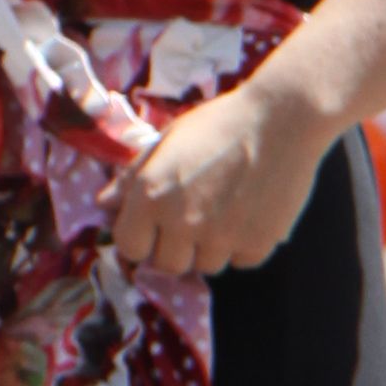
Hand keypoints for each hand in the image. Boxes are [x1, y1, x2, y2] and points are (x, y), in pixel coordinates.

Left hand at [108, 73, 332, 279]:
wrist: (281, 120)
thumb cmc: (218, 123)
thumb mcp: (167, 141)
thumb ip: (133, 177)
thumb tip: (104, 203)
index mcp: (152, 196)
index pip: (129, 247)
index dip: (138, 238)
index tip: (151, 227)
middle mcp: (182, 223)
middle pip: (167, 264)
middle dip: (174, 247)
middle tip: (189, 221)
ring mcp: (221, 238)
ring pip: (205, 266)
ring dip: (209, 248)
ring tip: (221, 213)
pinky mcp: (257, 245)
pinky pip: (240, 261)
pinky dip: (241, 246)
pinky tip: (247, 215)